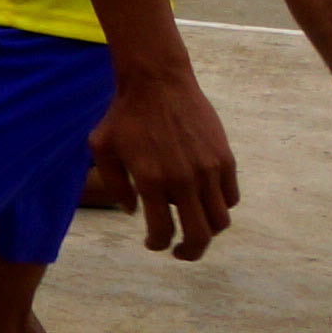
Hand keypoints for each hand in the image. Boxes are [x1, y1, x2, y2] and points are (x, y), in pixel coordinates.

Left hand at [91, 56, 240, 258]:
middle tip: (181, 252)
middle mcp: (183, 180)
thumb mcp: (101, 147)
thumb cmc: (124, 114)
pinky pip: (230, 197)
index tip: (154, 244)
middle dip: (190, 252)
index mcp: (151, 180)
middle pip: (199, 236)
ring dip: (207, 231)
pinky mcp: (225, 159)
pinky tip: (204, 201)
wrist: (156, 80)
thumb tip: (132, 212)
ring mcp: (208, 170)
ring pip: (219, 221)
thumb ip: (114, 184)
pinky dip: (219, 206)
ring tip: (194, 227)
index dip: (158, 244)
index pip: (162, 231)